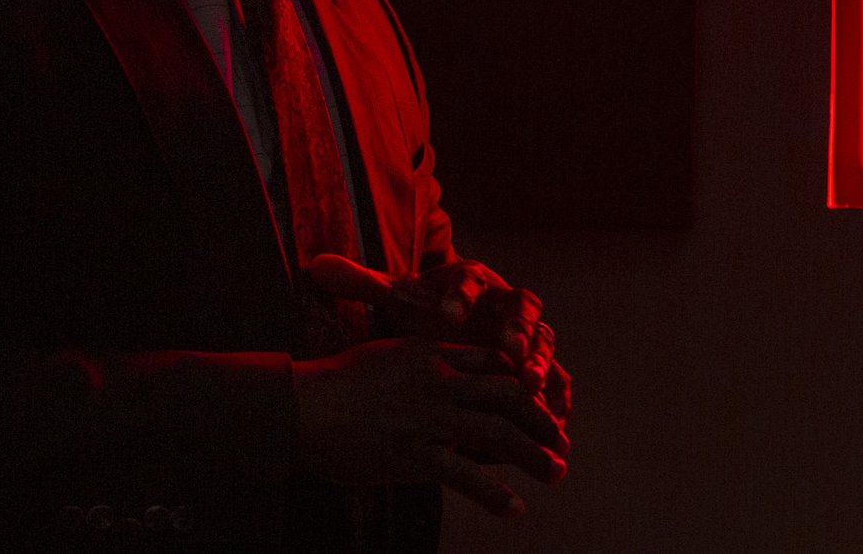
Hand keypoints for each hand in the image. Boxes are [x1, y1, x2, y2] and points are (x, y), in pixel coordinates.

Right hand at [292, 338, 567, 517]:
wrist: (300, 406)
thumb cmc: (334, 385)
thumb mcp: (384, 355)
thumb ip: (416, 364)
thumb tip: (439, 377)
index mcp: (433, 354)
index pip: (493, 363)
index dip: (522, 382)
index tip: (541, 399)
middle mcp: (440, 382)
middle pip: (509, 395)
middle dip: (541, 418)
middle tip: (562, 438)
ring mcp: (431, 418)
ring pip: (499, 433)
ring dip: (534, 454)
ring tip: (556, 471)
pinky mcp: (416, 453)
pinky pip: (466, 475)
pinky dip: (494, 494)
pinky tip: (515, 508)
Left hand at [307, 256, 571, 421]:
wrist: (455, 317)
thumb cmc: (425, 307)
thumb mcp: (395, 297)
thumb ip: (362, 284)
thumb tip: (317, 266)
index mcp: (469, 280)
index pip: (469, 280)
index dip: (462, 296)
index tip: (448, 313)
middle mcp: (504, 301)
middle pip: (519, 307)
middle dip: (518, 327)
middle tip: (513, 346)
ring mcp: (525, 331)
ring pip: (542, 342)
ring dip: (541, 361)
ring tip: (534, 384)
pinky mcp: (537, 361)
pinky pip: (555, 375)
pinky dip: (557, 392)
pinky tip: (558, 413)